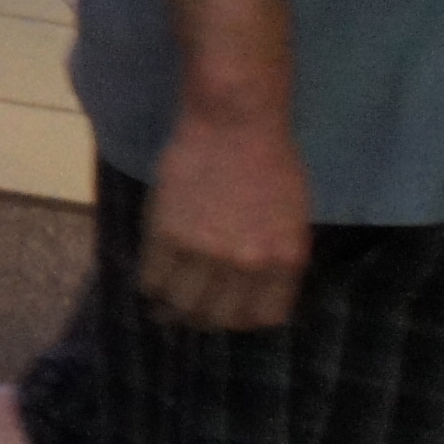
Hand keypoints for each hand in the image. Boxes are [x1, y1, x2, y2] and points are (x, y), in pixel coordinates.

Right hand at [137, 109, 310, 330]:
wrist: (236, 123)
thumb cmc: (272, 162)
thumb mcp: (293, 219)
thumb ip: (277, 257)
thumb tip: (255, 287)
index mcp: (285, 261)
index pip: (262, 317)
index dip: (241, 319)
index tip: (228, 310)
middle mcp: (247, 265)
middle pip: (218, 317)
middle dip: (203, 319)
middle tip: (191, 311)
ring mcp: (205, 252)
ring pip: (181, 304)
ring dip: (171, 309)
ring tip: (164, 304)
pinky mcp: (168, 234)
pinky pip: (153, 277)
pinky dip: (150, 284)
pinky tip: (151, 279)